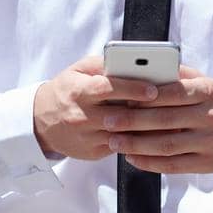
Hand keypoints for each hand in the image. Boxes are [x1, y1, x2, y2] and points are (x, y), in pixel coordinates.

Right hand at [32, 56, 161, 159]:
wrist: (40, 123)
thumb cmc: (67, 90)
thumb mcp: (78, 71)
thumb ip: (102, 64)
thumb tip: (132, 61)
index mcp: (78, 92)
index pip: (107, 89)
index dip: (131, 89)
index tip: (154, 88)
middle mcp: (81, 116)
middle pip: (118, 115)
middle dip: (146, 111)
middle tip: (171, 106)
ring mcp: (87, 138)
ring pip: (123, 135)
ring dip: (148, 128)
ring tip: (172, 119)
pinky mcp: (93, 152)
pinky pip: (121, 147)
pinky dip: (140, 140)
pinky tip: (158, 132)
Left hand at [102, 65, 212, 173]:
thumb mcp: (206, 83)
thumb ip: (179, 75)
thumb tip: (145, 68)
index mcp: (208, 91)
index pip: (172, 92)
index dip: (145, 97)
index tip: (120, 98)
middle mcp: (210, 116)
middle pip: (165, 120)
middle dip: (132, 121)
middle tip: (108, 121)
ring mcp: (209, 142)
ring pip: (166, 145)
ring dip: (136, 145)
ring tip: (114, 141)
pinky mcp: (206, 163)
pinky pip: (172, 164)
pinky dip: (149, 162)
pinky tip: (132, 158)